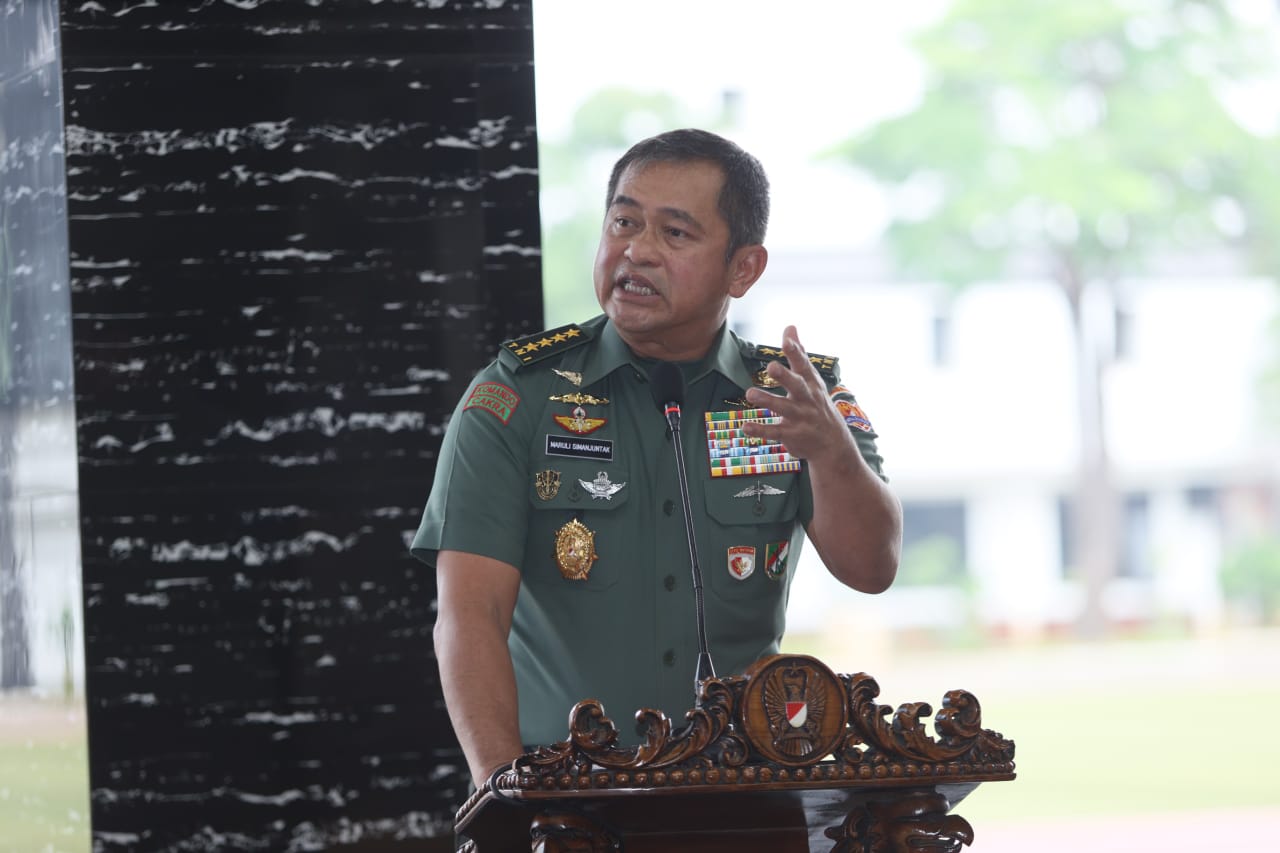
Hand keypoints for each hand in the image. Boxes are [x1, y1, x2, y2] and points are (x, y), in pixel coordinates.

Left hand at [741, 326, 853, 463]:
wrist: (833, 444)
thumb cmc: (818, 404)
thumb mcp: (811, 379)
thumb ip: (798, 353)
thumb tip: (790, 327)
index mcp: (811, 383)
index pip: (803, 365)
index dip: (795, 352)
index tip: (786, 340)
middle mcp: (807, 399)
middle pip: (797, 386)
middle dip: (785, 376)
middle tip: (771, 366)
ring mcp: (800, 418)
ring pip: (783, 408)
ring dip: (767, 400)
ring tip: (750, 393)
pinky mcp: (791, 434)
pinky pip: (774, 432)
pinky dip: (760, 430)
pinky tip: (745, 427)